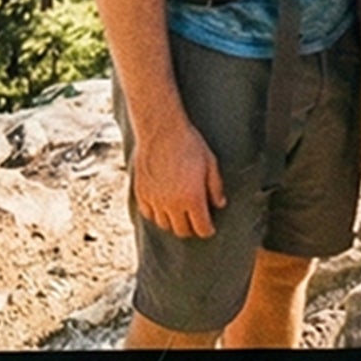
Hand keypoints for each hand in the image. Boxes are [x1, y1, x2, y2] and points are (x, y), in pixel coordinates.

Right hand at [129, 113, 228, 238]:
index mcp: (192, 198)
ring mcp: (154, 199)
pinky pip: (148, 214)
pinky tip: (163, 206)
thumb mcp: (210, 163)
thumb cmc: (189, 144)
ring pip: (164, 225)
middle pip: (182, 231)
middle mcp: (172, 203)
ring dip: (173, 222)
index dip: (208, 230)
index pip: (201, 228)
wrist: (161, 129)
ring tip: (179, 214)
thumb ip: (215, 186)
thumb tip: (219, 204)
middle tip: (195, 221)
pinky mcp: (141, 192)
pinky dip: (156, 214)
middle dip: (191, 229)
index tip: (209, 227)